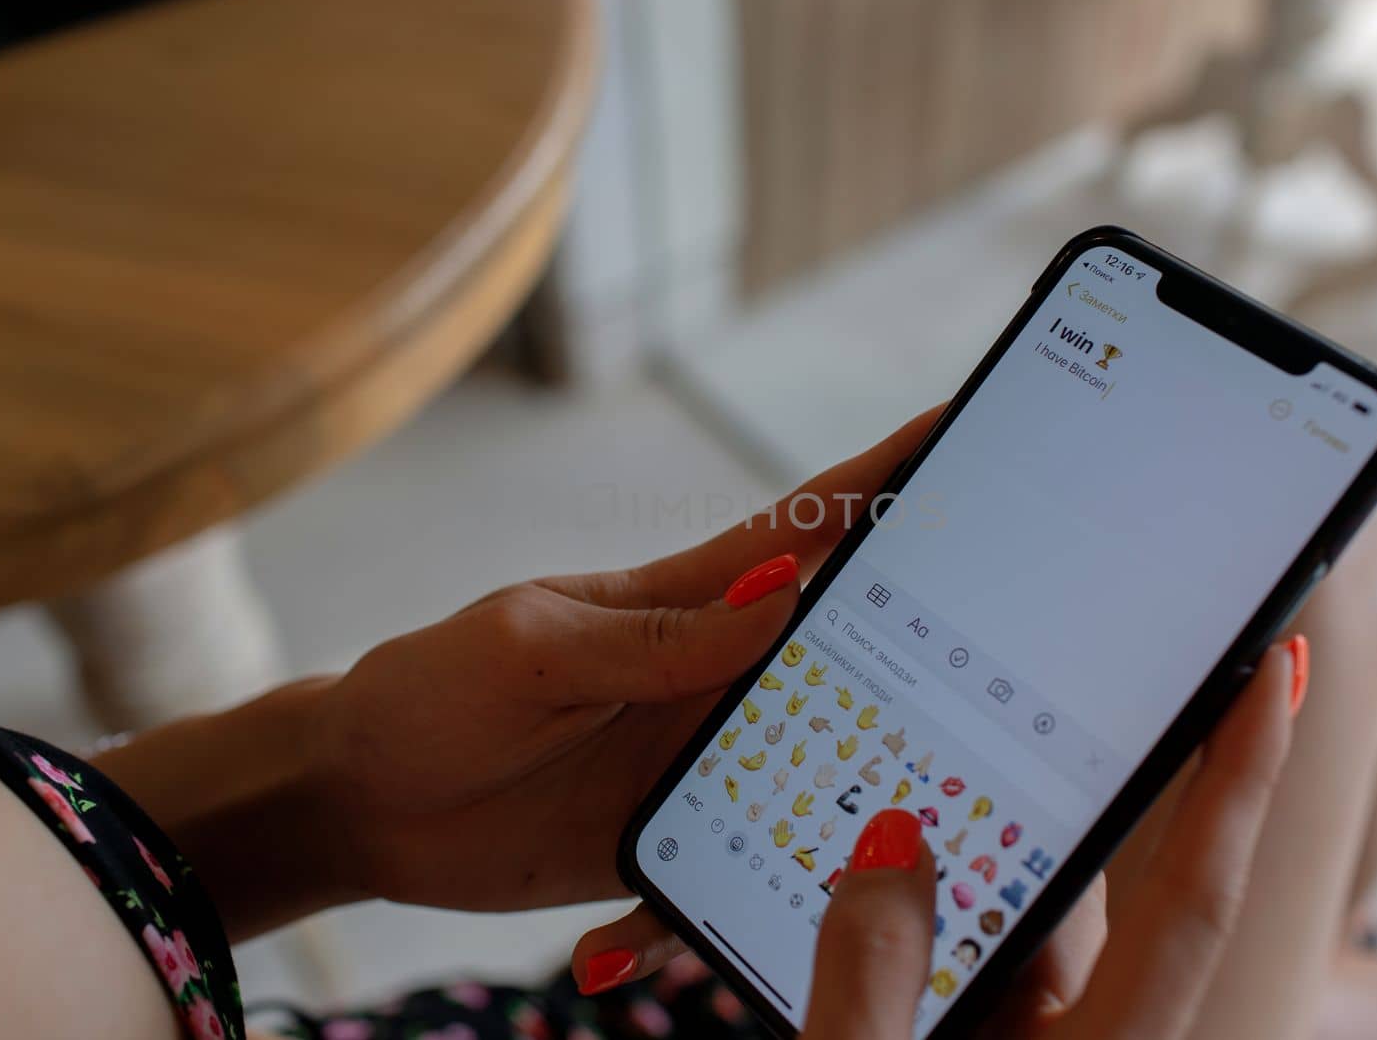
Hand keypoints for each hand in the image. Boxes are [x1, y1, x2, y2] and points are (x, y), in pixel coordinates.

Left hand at [304, 407, 941, 913]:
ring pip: (817, 772)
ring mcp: (698, 759)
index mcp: (683, 604)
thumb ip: (650, 635)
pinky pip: (737, 872)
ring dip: (860, 802)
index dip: (885, 480)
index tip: (963, 432)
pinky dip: (723, 909)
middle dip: (927, 651)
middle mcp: (710, 677)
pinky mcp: (674, 838)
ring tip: (911, 851)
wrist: (364, 803)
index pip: (802, 532)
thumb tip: (781, 595)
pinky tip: (645, 946)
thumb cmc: (430, 693)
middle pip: (845, 655)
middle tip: (1012, 663)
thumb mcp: (531, 648)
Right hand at [802, 644, 1294, 1038]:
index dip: (1239, 779)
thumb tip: (892, 841)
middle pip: (1091, 894)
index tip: (1272, 674)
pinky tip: (857, 869)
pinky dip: (916, 911)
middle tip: (1043, 682)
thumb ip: (875, 978)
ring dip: (960, 854)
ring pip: (1012, 923)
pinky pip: (960, 959)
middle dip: (1056, 792)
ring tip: (900, 780)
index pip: (1192, 897)